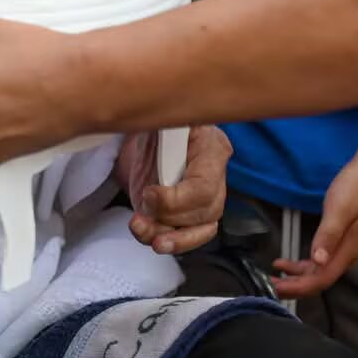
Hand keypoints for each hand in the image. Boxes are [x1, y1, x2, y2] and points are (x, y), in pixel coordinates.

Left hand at [120, 126, 230, 254]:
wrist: (154, 135)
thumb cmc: (162, 122)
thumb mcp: (160, 118)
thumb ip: (160, 125)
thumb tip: (152, 125)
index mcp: (213, 149)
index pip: (204, 187)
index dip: (177, 199)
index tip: (148, 194)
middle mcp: (216, 179)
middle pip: (204, 212)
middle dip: (169, 216)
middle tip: (143, 205)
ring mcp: (204, 201)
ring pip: (199, 230)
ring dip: (169, 236)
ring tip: (141, 230)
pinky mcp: (188, 216)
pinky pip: (187, 236)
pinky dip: (165, 239)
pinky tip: (144, 232)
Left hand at [271, 154, 357, 297]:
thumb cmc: (356, 189)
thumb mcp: (339, 210)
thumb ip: (328, 235)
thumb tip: (316, 261)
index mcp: (347, 252)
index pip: (321, 281)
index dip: (299, 288)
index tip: (275, 289)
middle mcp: (346, 255)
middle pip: (319, 280)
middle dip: (294, 287)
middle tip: (268, 286)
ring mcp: (343, 247)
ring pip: (318, 272)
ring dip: (296, 277)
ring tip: (273, 276)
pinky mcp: (339, 237)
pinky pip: (319, 259)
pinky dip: (302, 265)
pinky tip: (287, 262)